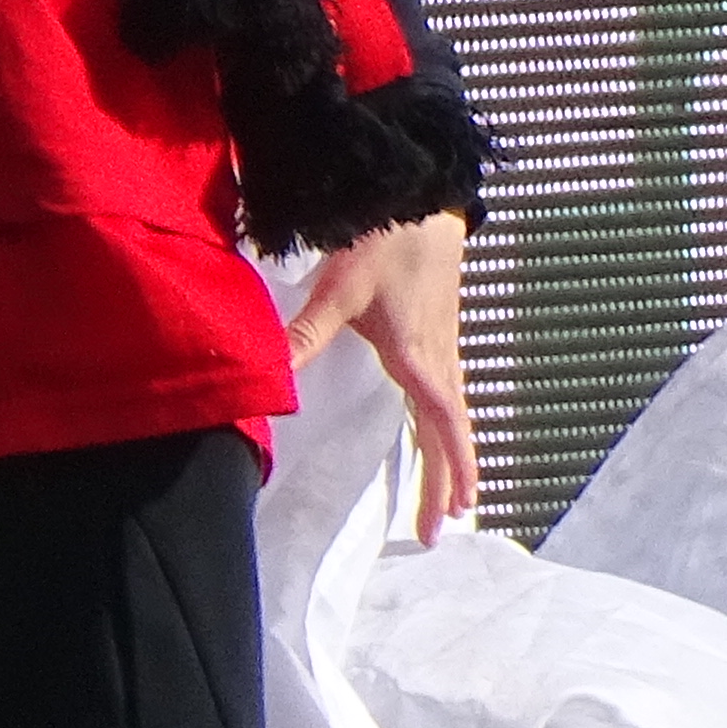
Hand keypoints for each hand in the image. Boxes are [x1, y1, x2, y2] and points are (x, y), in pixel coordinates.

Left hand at [286, 212, 477, 542]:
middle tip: (441, 531)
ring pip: (452, 415)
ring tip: (452, 497)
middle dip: (447, 482)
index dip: (446, 474)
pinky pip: (449, 393)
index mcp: (419, 358)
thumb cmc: (385, 239)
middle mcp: (438, 358)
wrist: (421, 197)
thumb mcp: (339, 289)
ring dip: (451, 457)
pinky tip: (439, 433)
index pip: (441, 429)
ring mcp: (443, 345)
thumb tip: (274, 373)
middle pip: (450, 434)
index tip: (449, 516)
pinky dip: (448, 426)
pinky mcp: (439, 331)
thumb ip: (305, 333)